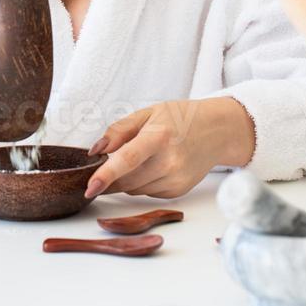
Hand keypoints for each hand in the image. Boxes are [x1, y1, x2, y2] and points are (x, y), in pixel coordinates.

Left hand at [83, 97, 255, 199]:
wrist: (216, 131)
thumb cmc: (180, 118)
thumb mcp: (148, 112)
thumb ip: (119, 130)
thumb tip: (95, 151)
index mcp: (159, 136)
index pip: (128, 159)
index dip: (106, 175)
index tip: (89, 187)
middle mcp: (170, 161)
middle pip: (127, 180)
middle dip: (111, 176)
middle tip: (108, 161)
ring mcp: (176, 179)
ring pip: (134, 189)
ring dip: (127, 179)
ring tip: (142, 156)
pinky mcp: (178, 192)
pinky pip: (147, 193)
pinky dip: (142, 182)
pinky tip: (154, 166)